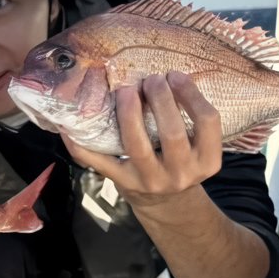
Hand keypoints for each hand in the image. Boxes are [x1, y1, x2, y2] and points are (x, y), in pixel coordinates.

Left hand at [65, 72, 222, 211]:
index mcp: (207, 161)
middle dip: (160, 99)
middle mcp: (181, 173)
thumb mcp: (197, 147)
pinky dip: (80, 143)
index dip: (191, 94)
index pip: (207, 121)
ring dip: (129, 112)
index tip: (176, 75)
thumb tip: (169, 75)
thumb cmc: (180, 162)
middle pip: (172, 132)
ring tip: (127, 89)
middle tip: (152, 78)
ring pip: (136, 143)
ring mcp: (149, 180)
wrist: (165, 203)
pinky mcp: (122, 182)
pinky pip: (97, 160)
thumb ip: (189, 119)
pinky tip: (71, 124)